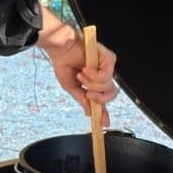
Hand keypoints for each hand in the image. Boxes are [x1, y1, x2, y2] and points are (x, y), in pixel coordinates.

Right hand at [37, 8, 117, 126]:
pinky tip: (86, 69)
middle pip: (111, 94)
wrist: (60, 49)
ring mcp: (107, 66)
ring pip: (108, 85)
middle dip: (99, 97)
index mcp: (95, 82)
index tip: (103, 123)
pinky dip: (95, 75)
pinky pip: (107, 75)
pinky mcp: (108, 58)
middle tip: (88, 93)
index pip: (104, 99)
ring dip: (92, 83)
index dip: (104, 111)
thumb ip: (82, 99)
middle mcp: (103, 74)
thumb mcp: (71, 87)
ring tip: (81, 74)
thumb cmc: (64, 63)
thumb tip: (89, 112)